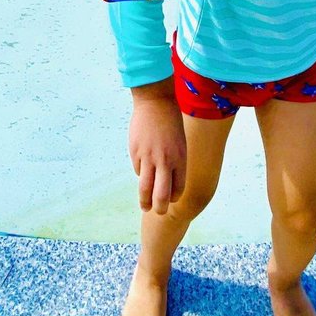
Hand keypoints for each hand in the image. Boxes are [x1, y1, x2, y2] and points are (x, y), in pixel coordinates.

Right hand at [128, 80, 185, 213]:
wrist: (156, 102)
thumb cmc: (171, 123)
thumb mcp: (179, 143)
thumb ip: (174, 162)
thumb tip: (165, 181)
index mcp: (179, 158)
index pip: (178, 188)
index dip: (174, 197)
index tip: (171, 200)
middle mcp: (164, 161)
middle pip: (161, 195)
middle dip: (160, 208)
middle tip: (159, 212)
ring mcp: (148, 158)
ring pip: (145, 188)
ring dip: (145, 202)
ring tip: (145, 207)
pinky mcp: (135, 153)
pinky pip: (138, 169)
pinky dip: (140, 172)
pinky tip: (142, 165)